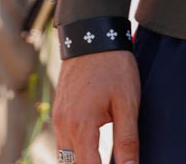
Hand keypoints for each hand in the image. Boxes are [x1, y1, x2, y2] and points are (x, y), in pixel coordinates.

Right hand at [53, 49, 139, 163]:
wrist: (91, 34)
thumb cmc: (113, 67)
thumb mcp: (127, 103)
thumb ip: (127, 140)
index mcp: (81, 126)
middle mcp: (63, 125)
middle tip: (113, 161)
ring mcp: (58, 117)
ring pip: (65, 155)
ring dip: (83, 160)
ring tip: (104, 158)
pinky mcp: (59, 110)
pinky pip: (64, 141)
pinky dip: (77, 149)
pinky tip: (94, 147)